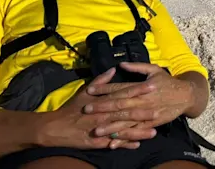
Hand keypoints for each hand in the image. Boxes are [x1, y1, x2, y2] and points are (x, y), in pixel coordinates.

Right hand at [36, 67, 157, 149]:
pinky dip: (125, 144)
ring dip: (139, 131)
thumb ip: (101, 81)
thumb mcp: (85, 92)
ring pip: (123, 130)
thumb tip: (113, 69)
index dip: (138, 90)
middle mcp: (104, 115)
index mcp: (102, 101)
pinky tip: (137, 145)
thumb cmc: (71, 109)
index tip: (152, 87)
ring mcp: (101, 129)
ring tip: (154, 131)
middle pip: (127, 112)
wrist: (55, 127)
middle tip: (159, 110)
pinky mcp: (98, 142)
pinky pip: (114, 143)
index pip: (124, 93)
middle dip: (143, 112)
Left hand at [83, 62, 195, 147]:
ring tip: (97, 130)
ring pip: (126, 121)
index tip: (90, 90)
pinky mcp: (151, 124)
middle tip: (87, 110)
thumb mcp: (154, 69)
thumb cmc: (167, 81)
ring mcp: (147, 114)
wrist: (185, 96)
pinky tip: (113, 141)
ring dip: (111, 126)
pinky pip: (136, 132)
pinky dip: (125, 137)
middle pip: (120, 105)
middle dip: (102, 108)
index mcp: (141, 87)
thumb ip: (137, 67)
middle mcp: (143, 101)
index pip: (119, 88)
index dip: (104, 89)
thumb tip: (121, 65)